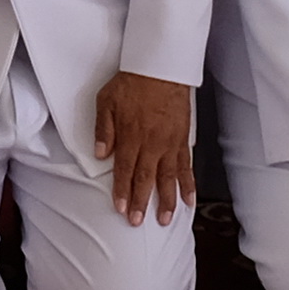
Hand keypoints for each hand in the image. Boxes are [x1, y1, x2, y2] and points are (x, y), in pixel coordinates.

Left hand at [93, 74, 200, 227]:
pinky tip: (189, 199)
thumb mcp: (106, 101)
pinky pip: (186, 166)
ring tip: (165, 219)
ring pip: (168, 177)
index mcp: (131, 136)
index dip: (122, 191)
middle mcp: (151, 143)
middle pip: (145, 178)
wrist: (161, 67)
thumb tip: (99, 153)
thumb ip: (103, 129)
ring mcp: (169, 143)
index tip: (120, 208)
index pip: (124, 170)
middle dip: (141, 202)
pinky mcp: (182, 139)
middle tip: (138, 221)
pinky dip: (188, 184)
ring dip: (166, 200)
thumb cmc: (132, 83)